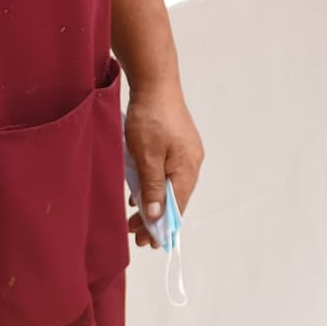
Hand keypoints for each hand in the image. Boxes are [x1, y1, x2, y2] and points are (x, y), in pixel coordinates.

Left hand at [124, 83, 202, 248]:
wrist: (155, 83)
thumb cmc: (150, 118)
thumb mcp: (146, 157)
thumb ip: (153, 188)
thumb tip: (157, 217)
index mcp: (187, 168)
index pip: (177, 207)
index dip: (162, 227)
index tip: (146, 242)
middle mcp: (192, 162)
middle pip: (175, 198)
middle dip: (156, 218)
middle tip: (135, 235)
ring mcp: (187, 152)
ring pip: (171, 185)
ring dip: (154, 202)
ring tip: (134, 217)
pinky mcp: (178, 144)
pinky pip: (168, 172)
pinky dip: (155, 185)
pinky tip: (140, 191)